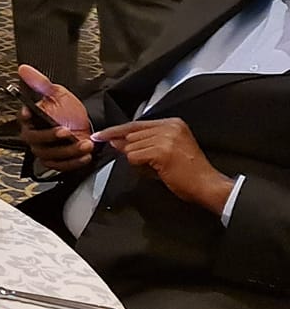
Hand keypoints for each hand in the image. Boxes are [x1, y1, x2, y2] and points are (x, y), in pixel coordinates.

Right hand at [17, 64, 93, 171]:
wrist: (88, 126)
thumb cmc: (70, 110)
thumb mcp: (57, 93)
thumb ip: (40, 83)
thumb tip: (23, 69)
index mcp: (31, 119)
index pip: (23, 117)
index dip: (25, 116)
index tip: (31, 112)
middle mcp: (34, 136)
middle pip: (35, 139)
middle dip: (51, 137)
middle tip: (66, 131)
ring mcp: (44, 150)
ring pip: (50, 154)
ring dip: (68, 150)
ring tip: (85, 143)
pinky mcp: (55, 161)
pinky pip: (60, 165)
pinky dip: (73, 161)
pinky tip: (84, 154)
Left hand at [91, 117, 233, 213]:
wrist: (207, 185)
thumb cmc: (188, 172)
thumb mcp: (165, 151)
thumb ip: (141, 143)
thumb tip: (115, 141)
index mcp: (172, 123)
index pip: (135, 124)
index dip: (115, 131)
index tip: (100, 135)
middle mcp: (169, 126)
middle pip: (130, 135)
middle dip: (130, 150)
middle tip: (147, 163)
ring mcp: (165, 137)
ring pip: (130, 147)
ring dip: (137, 161)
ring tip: (157, 167)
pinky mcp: (161, 151)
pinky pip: (133, 157)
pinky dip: (139, 166)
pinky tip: (157, 170)